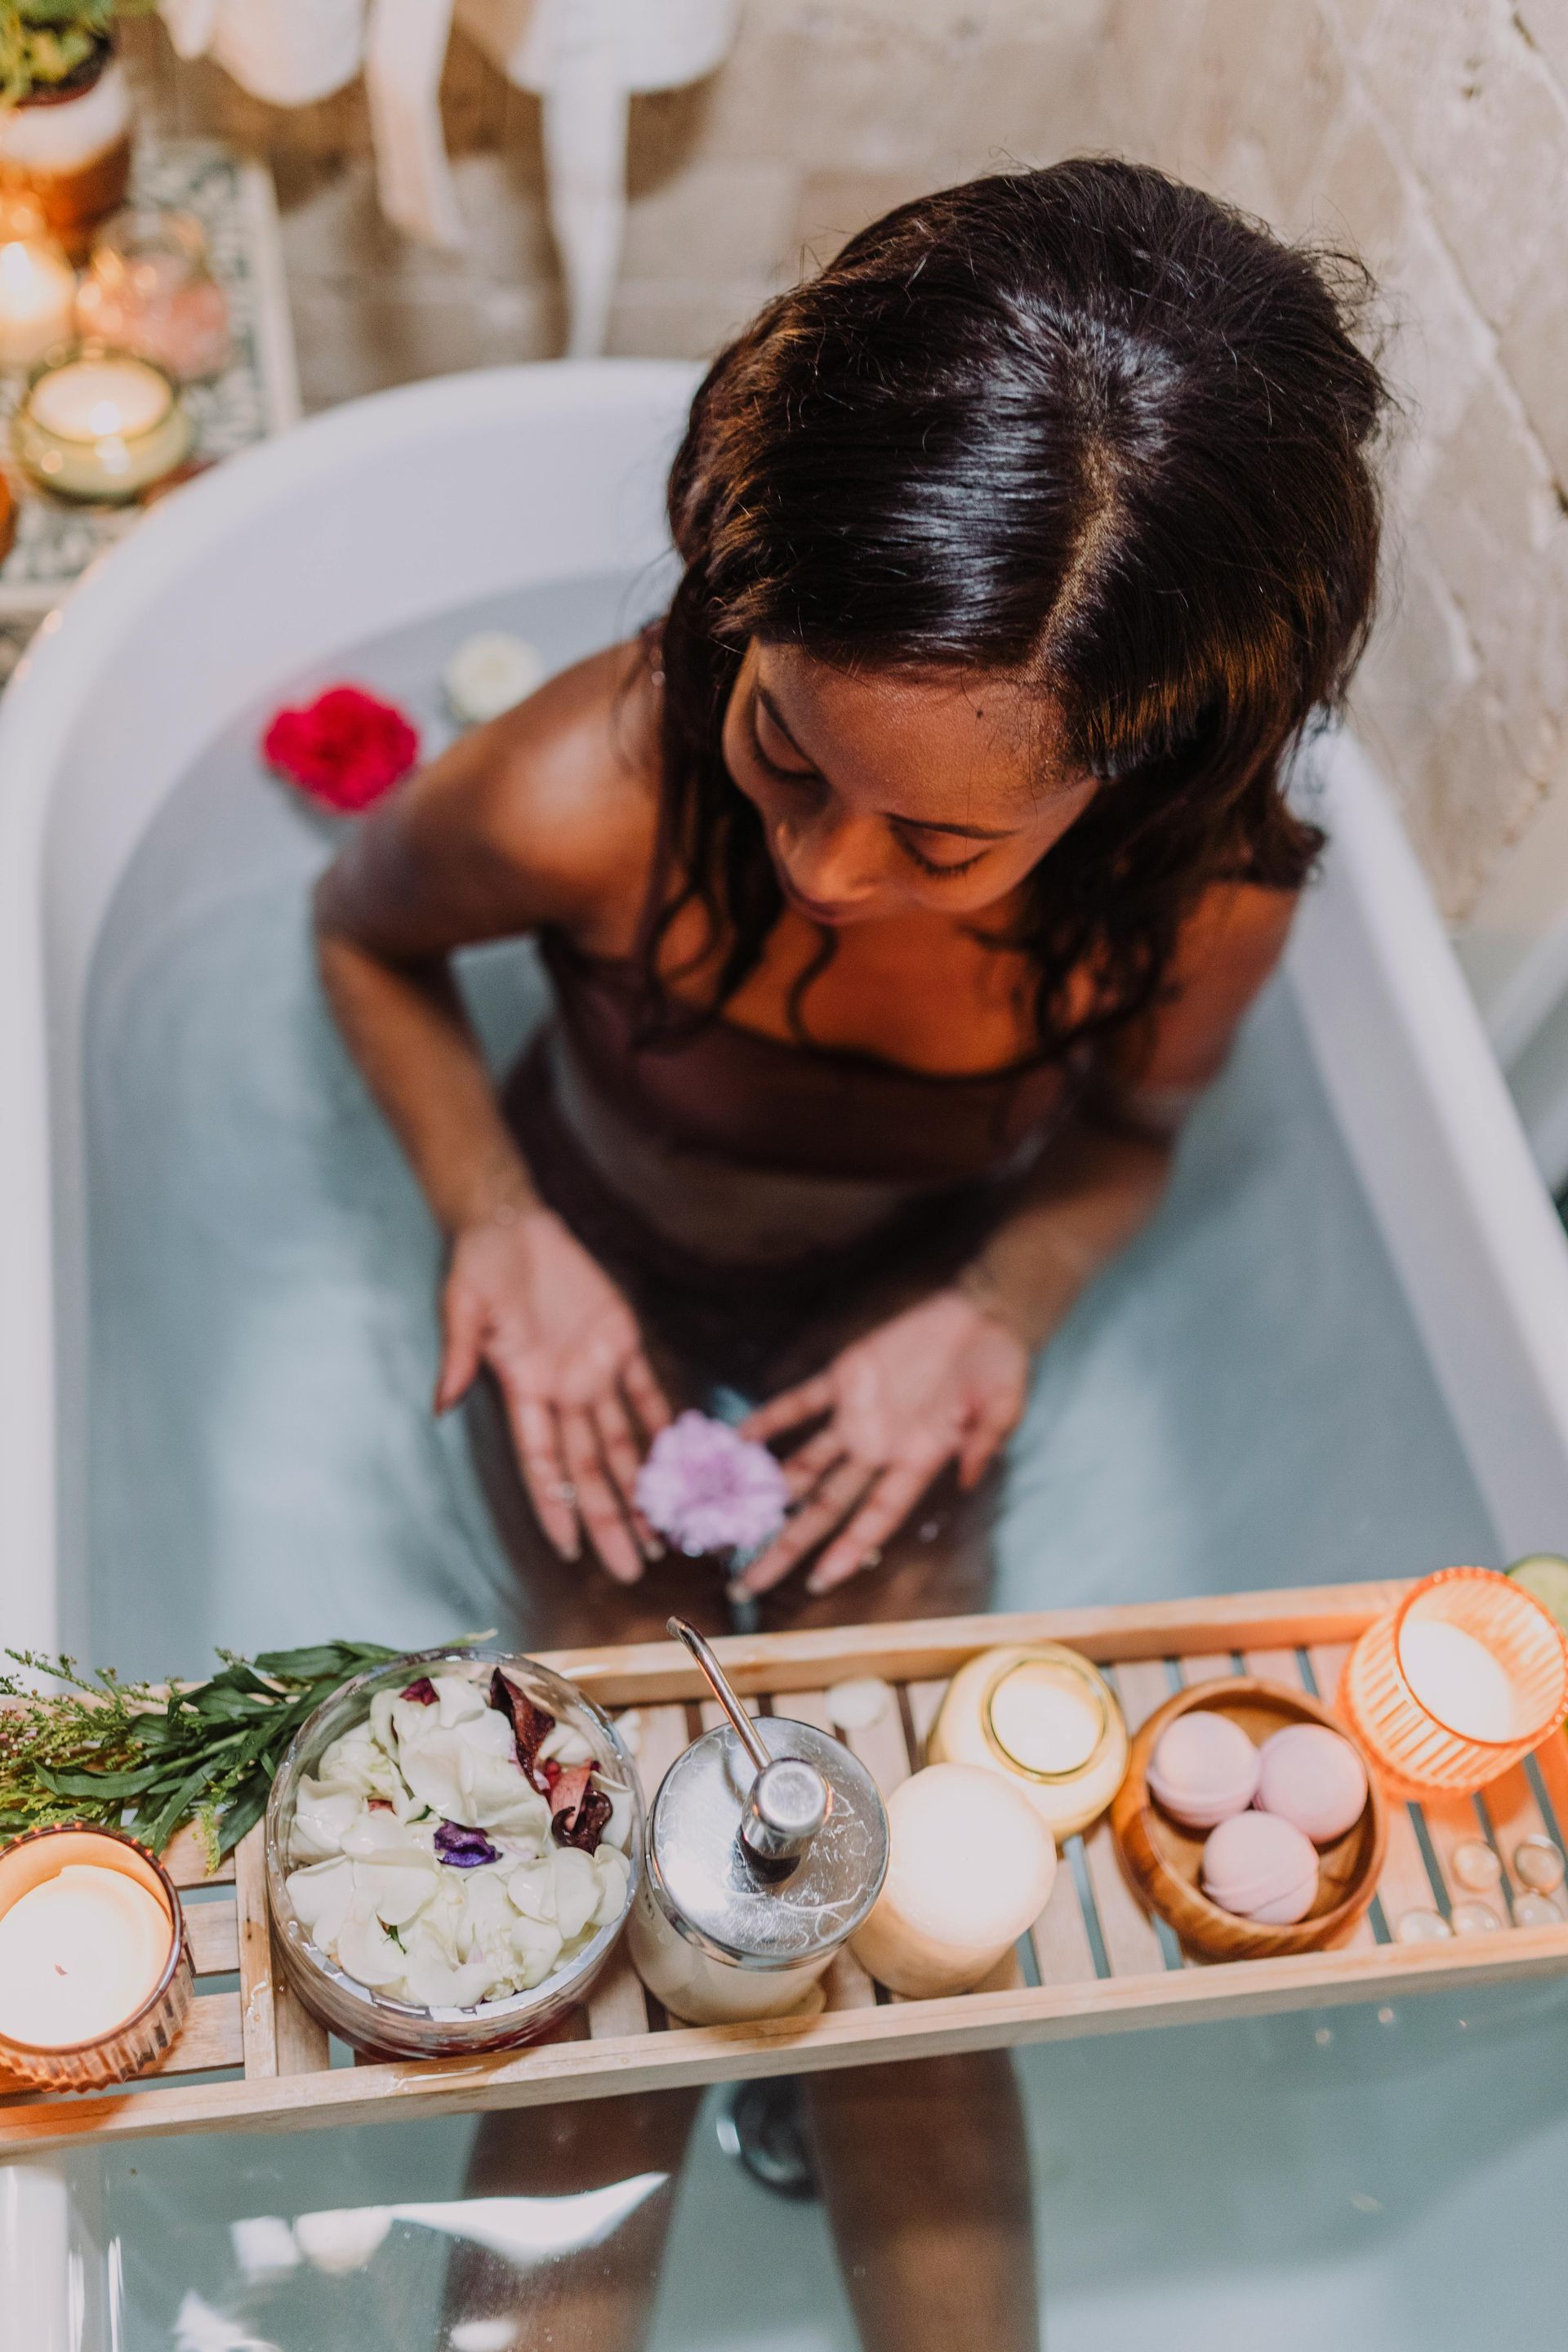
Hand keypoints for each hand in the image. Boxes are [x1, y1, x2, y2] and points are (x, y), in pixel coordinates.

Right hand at [436, 1206, 670, 1582]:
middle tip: (635, 1566)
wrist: (511, 1221)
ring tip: (667, 1531)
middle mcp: (562, 1391)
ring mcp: (593, 1369)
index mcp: (524, 1390)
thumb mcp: (462, 1307)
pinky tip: (686, 1458)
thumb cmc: (478, 1264)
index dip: (557, 1508)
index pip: (543, 1463)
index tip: (572, 1550)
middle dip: (612, 1518)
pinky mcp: (619, 1340)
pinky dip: (666, 1423)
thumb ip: (459, 1357)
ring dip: (644, 1486)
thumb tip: (441, 1403)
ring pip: (623, 1442)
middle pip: (591, 1469)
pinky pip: (648, 1390)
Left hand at [736, 1289, 1028, 1598]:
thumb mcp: (1003, 1404)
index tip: (815, 1583)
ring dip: (769, 1489)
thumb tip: (967, 1478)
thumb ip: (984, 1441)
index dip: (847, 1550)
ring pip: (805, 1464)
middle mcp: (880, 1449)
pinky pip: (801, 1403)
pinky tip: (739, 1437)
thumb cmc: (1000, 1365)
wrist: (983, 1313)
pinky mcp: (847, 1377)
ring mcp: (859, 1416)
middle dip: (786, 1546)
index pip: (875, 1516)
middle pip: (824, 1507)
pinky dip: (771, 1418)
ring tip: (727, 1517)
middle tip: (745, 1583)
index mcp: (917, 1462)